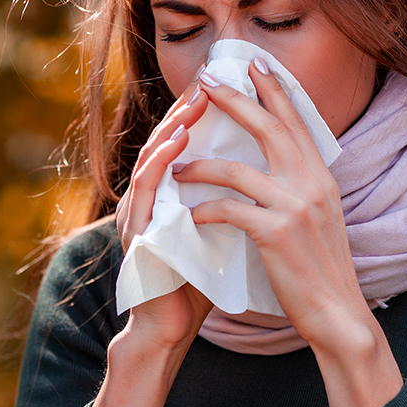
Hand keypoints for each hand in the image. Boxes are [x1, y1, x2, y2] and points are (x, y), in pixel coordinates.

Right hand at [116, 79, 212, 348]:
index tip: (230, 87)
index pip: (188, 143)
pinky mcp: (135, 231)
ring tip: (195, 102)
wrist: (171, 326)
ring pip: (152, 156)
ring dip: (173, 127)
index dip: (206, 114)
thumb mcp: (222, 230)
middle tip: (211, 80)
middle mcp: (153, 196)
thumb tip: (271, 173)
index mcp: (173, 194)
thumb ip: (234, 201)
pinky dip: (159, 162)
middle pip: (168, 141)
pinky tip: (176, 143)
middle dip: (189, 109)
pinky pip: (145, 189)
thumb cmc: (196, 281)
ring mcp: (140, 212)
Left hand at [178, 62, 401, 406]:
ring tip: (178, 166)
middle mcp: (312, 183)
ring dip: (202, 165)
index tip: (254, 63)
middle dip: (235, 100)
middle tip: (207, 81)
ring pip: (238, 168)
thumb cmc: (322, 269)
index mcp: (322, 177)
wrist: (339, 314)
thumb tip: (282, 161)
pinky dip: (205, 209)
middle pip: (269, 127)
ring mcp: (295, 207)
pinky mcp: (276, 233)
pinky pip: (229, 209)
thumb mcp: (321, 217)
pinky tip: (191, 215)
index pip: (297, 121)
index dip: (275, 90)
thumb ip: (302, 187)